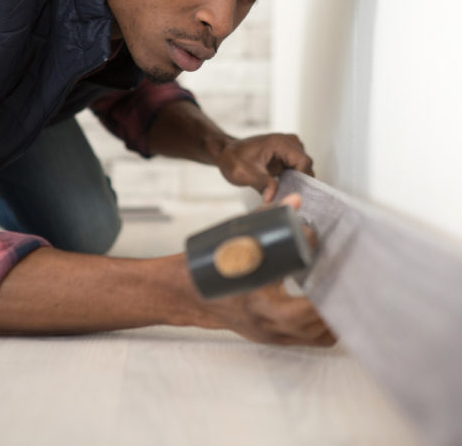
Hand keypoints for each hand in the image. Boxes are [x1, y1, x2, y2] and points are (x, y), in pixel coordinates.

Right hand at [201, 193, 333, 345]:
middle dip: (339, 310)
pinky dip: (320, 326)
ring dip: (332, 320)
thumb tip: (295, 202)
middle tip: (352, 285)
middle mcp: (270, 327)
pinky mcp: (271, 338)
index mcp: (263, 305)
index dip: (330, 298)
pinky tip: (326, 306)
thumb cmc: (213, 268)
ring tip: (343, 294)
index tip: (343, 278)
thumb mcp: (239, 240)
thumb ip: (267, 218)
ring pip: (315, 338)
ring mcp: (271, 336)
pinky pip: (306, 340)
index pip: (308, 312)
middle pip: (319, 330)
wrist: (189, 294)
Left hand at [217, 133, 313, 201]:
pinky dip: (292, 179)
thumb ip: (262, 184)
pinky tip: (283, 189)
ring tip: (286, 193)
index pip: (304, 161)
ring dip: (296, 181)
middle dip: (300, 181)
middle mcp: (287, 142)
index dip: (302, 179)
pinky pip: (296, 168)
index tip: (295, 193)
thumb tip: (273, 199)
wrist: (226, 153)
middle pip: (306, 165)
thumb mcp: (244, 173)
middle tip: (290, 196)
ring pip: (303, 168)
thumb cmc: (233, 159)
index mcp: (280, 143)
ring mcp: (288, 147)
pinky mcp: (285, 155)